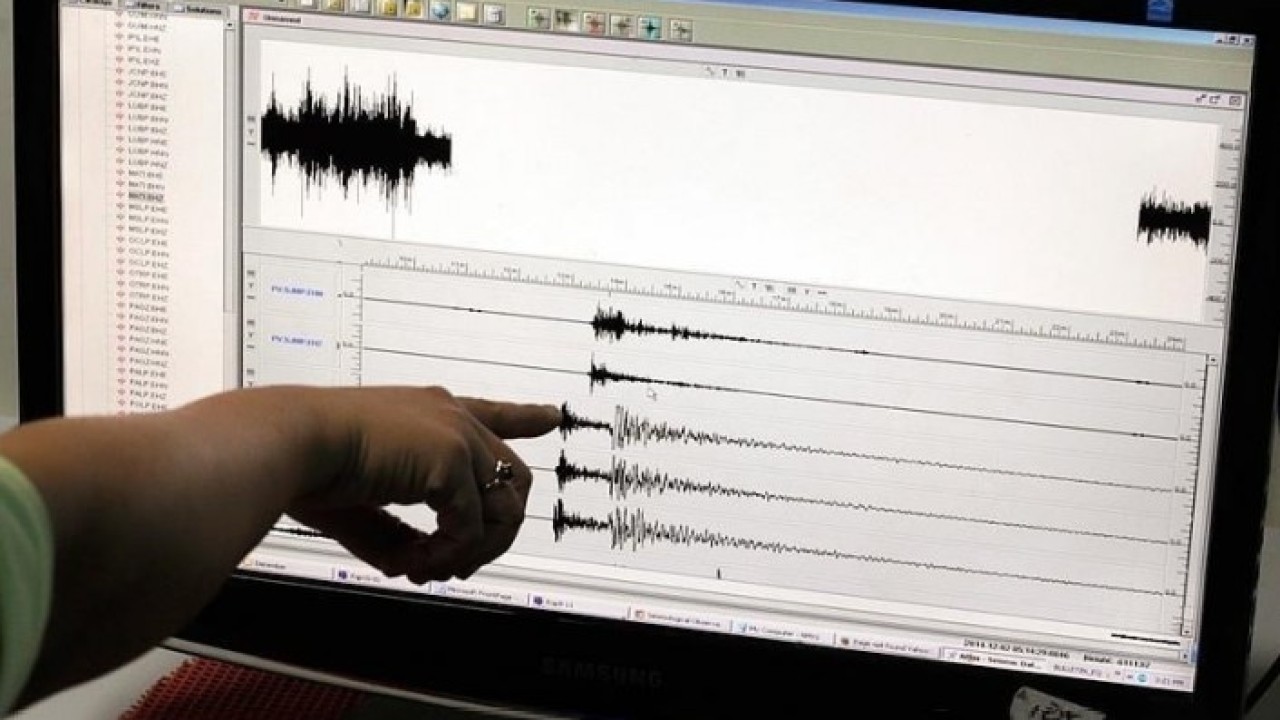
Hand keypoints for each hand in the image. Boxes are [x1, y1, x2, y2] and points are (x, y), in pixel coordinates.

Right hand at [286, 386, 560, 583]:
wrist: (288, 445)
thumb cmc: (307, 465)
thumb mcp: (361, 507)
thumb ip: (397, 533)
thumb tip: (419, 566)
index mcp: (428, 414)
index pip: (490, 414)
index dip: (523, 418)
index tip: (549, 418)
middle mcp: (451, 418)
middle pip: (512, 480)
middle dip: (492, 534)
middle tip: (453, 567)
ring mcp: (457, 436)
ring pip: (504, 511)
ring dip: (471, 553)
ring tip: (427, 570)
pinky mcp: (453, 459)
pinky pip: (471, 529)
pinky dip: (447, 557)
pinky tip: (415, 564)